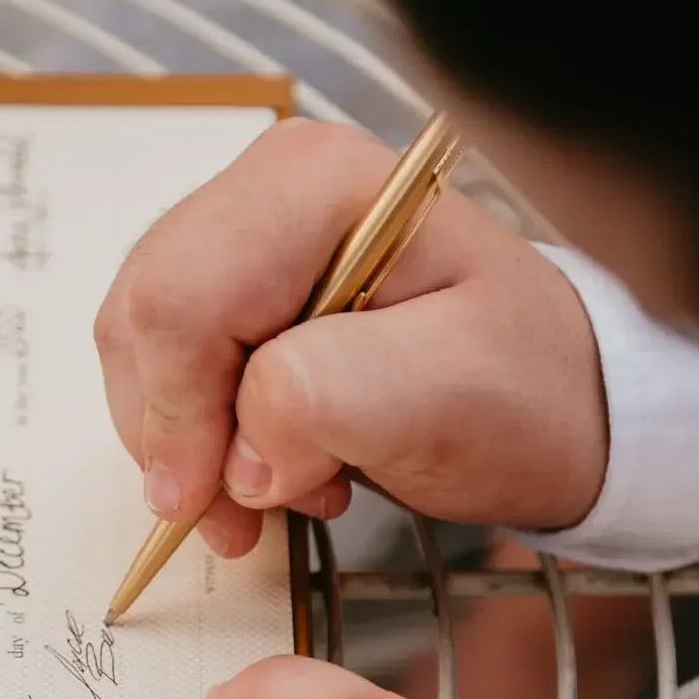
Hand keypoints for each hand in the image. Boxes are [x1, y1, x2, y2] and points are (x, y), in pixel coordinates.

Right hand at [93, 118, 607, 555]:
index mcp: (317, 184)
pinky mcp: (233, 277)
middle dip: (176, 433)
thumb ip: (332, 400)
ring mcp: (244, 227)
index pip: (181, 298)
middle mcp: (268, 185)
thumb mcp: (452, 394)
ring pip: (140, 342)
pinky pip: (164, 358)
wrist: (557, 396)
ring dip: (184, 440)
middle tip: (242, 514)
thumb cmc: (522, 387)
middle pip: (145, 316)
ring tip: (275, 487)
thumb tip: (240, 452)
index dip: (177, 412)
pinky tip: (268, 460)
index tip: (212, 501)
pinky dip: (197, 429)